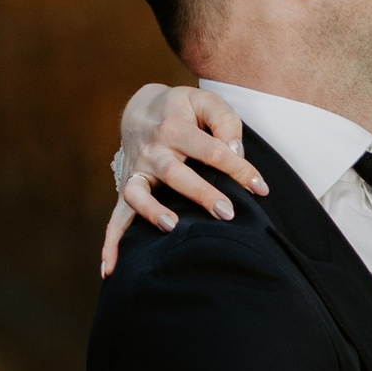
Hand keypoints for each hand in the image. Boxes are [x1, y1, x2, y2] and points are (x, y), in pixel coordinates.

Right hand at [99, 84, 269, 277]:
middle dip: (201, 193)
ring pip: (138, 194)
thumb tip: (234, 153)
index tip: (260, 188)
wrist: (141, 108)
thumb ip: (226, 122)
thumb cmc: (183, 109)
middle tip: (227, 213)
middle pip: (175, 173)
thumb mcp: (206, 101)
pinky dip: (111, 242)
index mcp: (174, 126)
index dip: (239, 169)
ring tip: (172, 227)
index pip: (211, 150)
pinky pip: (116, 217)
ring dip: (152, 212)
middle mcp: (152, 150)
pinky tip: (111, 268)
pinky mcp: (127, 188)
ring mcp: (136, 171)